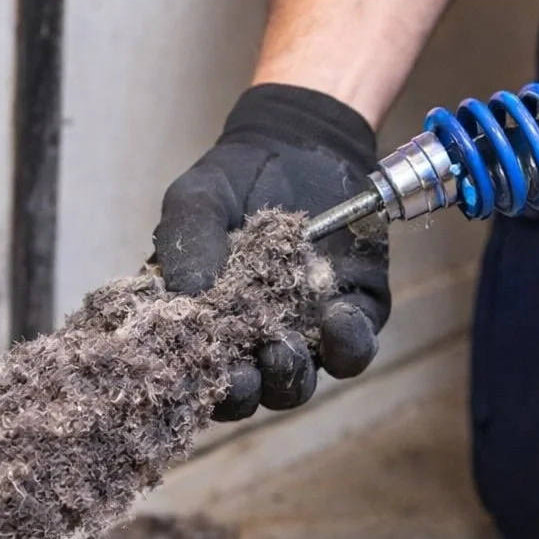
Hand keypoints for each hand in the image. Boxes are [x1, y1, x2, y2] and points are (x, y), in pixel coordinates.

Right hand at [154, 84, 389, 420]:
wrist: (298, 145)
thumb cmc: (233, 182)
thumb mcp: (195, 202)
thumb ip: (184, 245)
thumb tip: (188, 297)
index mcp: (209, 327)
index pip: (202, 378)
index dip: (202, 387)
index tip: (205, 373)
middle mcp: (255, 342)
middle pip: (253, 394)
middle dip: (248, 390)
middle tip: (246, 369)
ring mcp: (306, 335)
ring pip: (301, 383)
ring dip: (291, 375)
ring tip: (284, 348)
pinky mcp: (354, 317)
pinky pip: (353, 349)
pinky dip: (346, 343)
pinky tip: (335, 316)